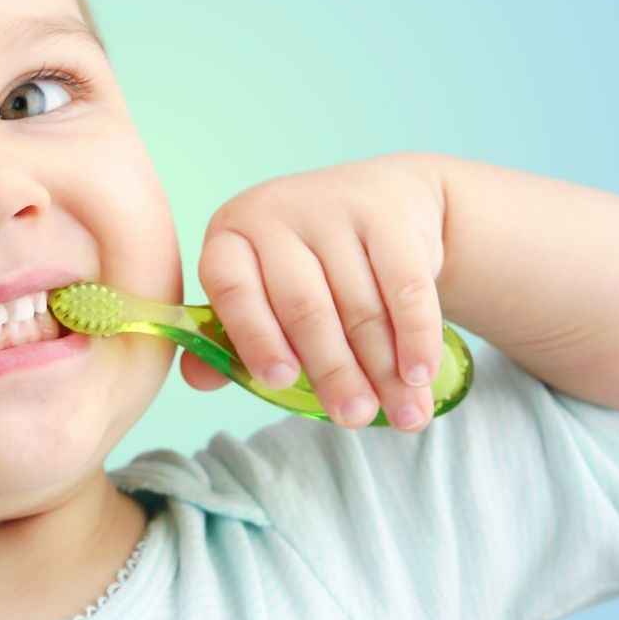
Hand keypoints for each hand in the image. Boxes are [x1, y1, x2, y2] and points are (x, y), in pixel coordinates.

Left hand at [178, 152, 447, 431]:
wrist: (386, 201)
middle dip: (333, 371)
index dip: (255, 337)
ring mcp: (334, 207)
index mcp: (230, 236)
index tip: (280, 382)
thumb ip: (231, 340)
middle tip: (354, 418)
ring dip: (384, 368)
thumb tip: (196, 381)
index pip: (233, 289)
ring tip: (403, 415)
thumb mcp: (264, 292)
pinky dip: (417, 335)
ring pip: (360, 305)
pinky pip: (406, 286)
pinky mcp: (389, 213)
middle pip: (305, 307)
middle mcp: (276, 213)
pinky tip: (422, 374)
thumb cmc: (310, 266)